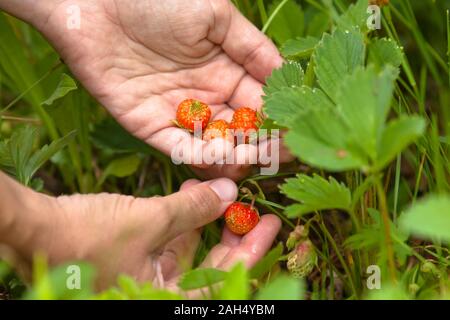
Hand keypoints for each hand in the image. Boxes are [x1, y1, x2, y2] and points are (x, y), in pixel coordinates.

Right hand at [0, 173, 280, 289]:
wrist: (32, 232)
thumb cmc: (87, 237)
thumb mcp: (147, 221)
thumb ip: (191, 208)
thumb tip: (230, 192)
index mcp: (164, 299)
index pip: (223, 279)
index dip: (251, 251)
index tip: (270, 223)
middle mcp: (158, 292)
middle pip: (212, 267)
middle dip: (235, 237)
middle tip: (258, 212)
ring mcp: (145, 275)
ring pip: (191, 251)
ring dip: (207, 222)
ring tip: (225, 195)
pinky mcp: (133, 256)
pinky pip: (168, 240)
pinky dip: (182, 219)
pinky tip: (192, 194)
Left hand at [23, 0, 287, 179]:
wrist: (95, 0)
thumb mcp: (215, 14)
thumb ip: (251, 47)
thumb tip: (287, 73)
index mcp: (225, 69)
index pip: (259, 103)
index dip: (277, 121)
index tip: (296, 136)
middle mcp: (205, 95)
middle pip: (239, 130)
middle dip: (260, 145)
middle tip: (279, 157)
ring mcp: (177, 112)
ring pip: (213, 145)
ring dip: (234, 156)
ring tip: (251, 160)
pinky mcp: (148, 125)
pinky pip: (178, 147)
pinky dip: (199, 157)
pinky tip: (220, 159)